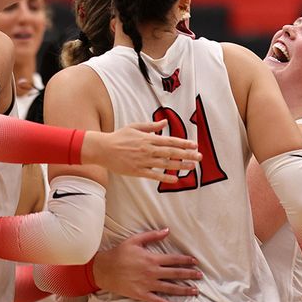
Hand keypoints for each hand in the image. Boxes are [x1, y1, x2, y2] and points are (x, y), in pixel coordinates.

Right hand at [83, 121, 201, 182]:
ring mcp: (143, 161)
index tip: (195, 145)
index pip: (170, 141)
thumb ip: (151, 126)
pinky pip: (154, 175)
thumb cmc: (119, 137)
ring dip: (180, 165)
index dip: (184, 143)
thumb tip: (165, 122)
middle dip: (187, 154)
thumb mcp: (135, 127)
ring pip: (165, 164)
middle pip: (171, 152)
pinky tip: (175, 179)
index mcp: (148, 138)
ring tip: (192, 167)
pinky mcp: (137, 171)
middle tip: (200, 157)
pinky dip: (165, 177)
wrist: (102, 149)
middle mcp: (148, 149)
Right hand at [92, 229, 200, 301]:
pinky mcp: (141, 294)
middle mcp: (152, 272)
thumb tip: (167, 230)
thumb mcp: (135, 240)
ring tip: (195, 291)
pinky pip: (158, 301)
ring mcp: (147, 284)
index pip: (174, 260)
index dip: (186, 261)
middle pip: (175, 274)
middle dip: (190, 275)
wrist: (103, 269)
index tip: (196, 262)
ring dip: (184, 290)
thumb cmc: (119, 253)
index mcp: (152, 259)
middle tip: (200, 276)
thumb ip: (152, 236)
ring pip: (170, 288)